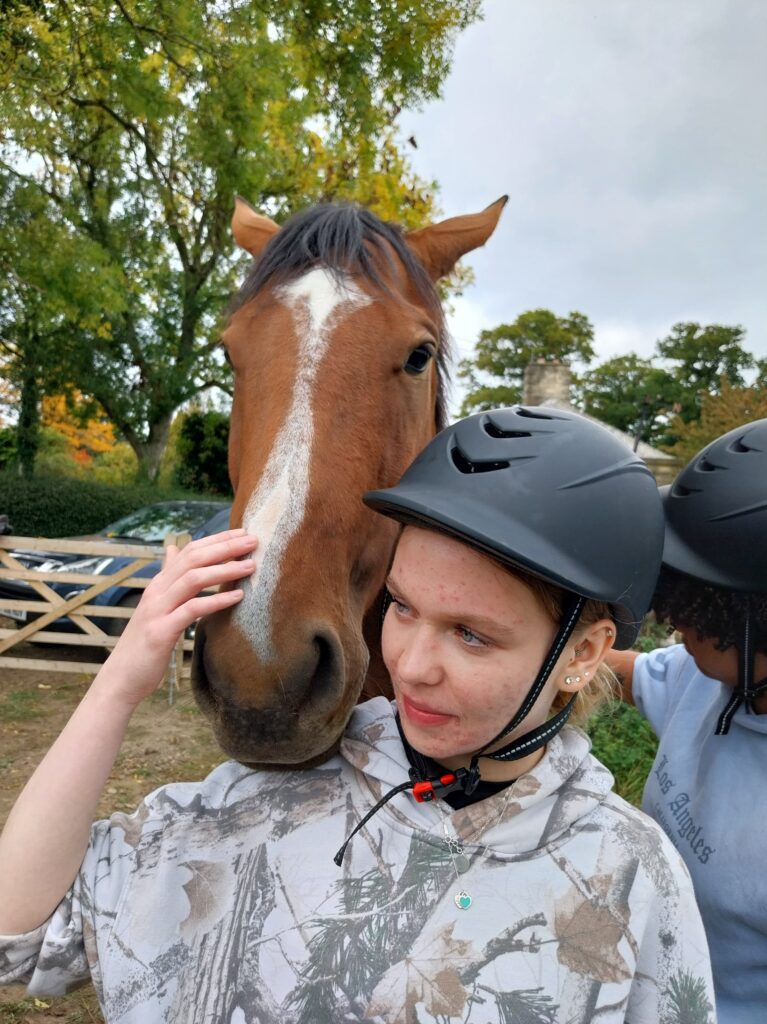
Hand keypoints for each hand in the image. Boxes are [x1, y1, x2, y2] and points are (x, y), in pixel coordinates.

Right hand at [98, 529, 257, 707]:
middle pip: (193, 559)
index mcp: (159, 583)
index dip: (217, 539)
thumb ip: (167, 578)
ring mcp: (158, 609)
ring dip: (225, 569)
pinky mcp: (161, 631)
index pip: (190, 551)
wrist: (121, 677)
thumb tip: (172, 549)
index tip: (244, 533)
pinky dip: (216, 600)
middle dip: (225, 547)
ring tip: (250, 567)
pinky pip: (192, 609)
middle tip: (254, 541)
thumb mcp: (156, 605)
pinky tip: (237, 597)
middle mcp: (157, 591)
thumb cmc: (145, 643)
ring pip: (193, 579)